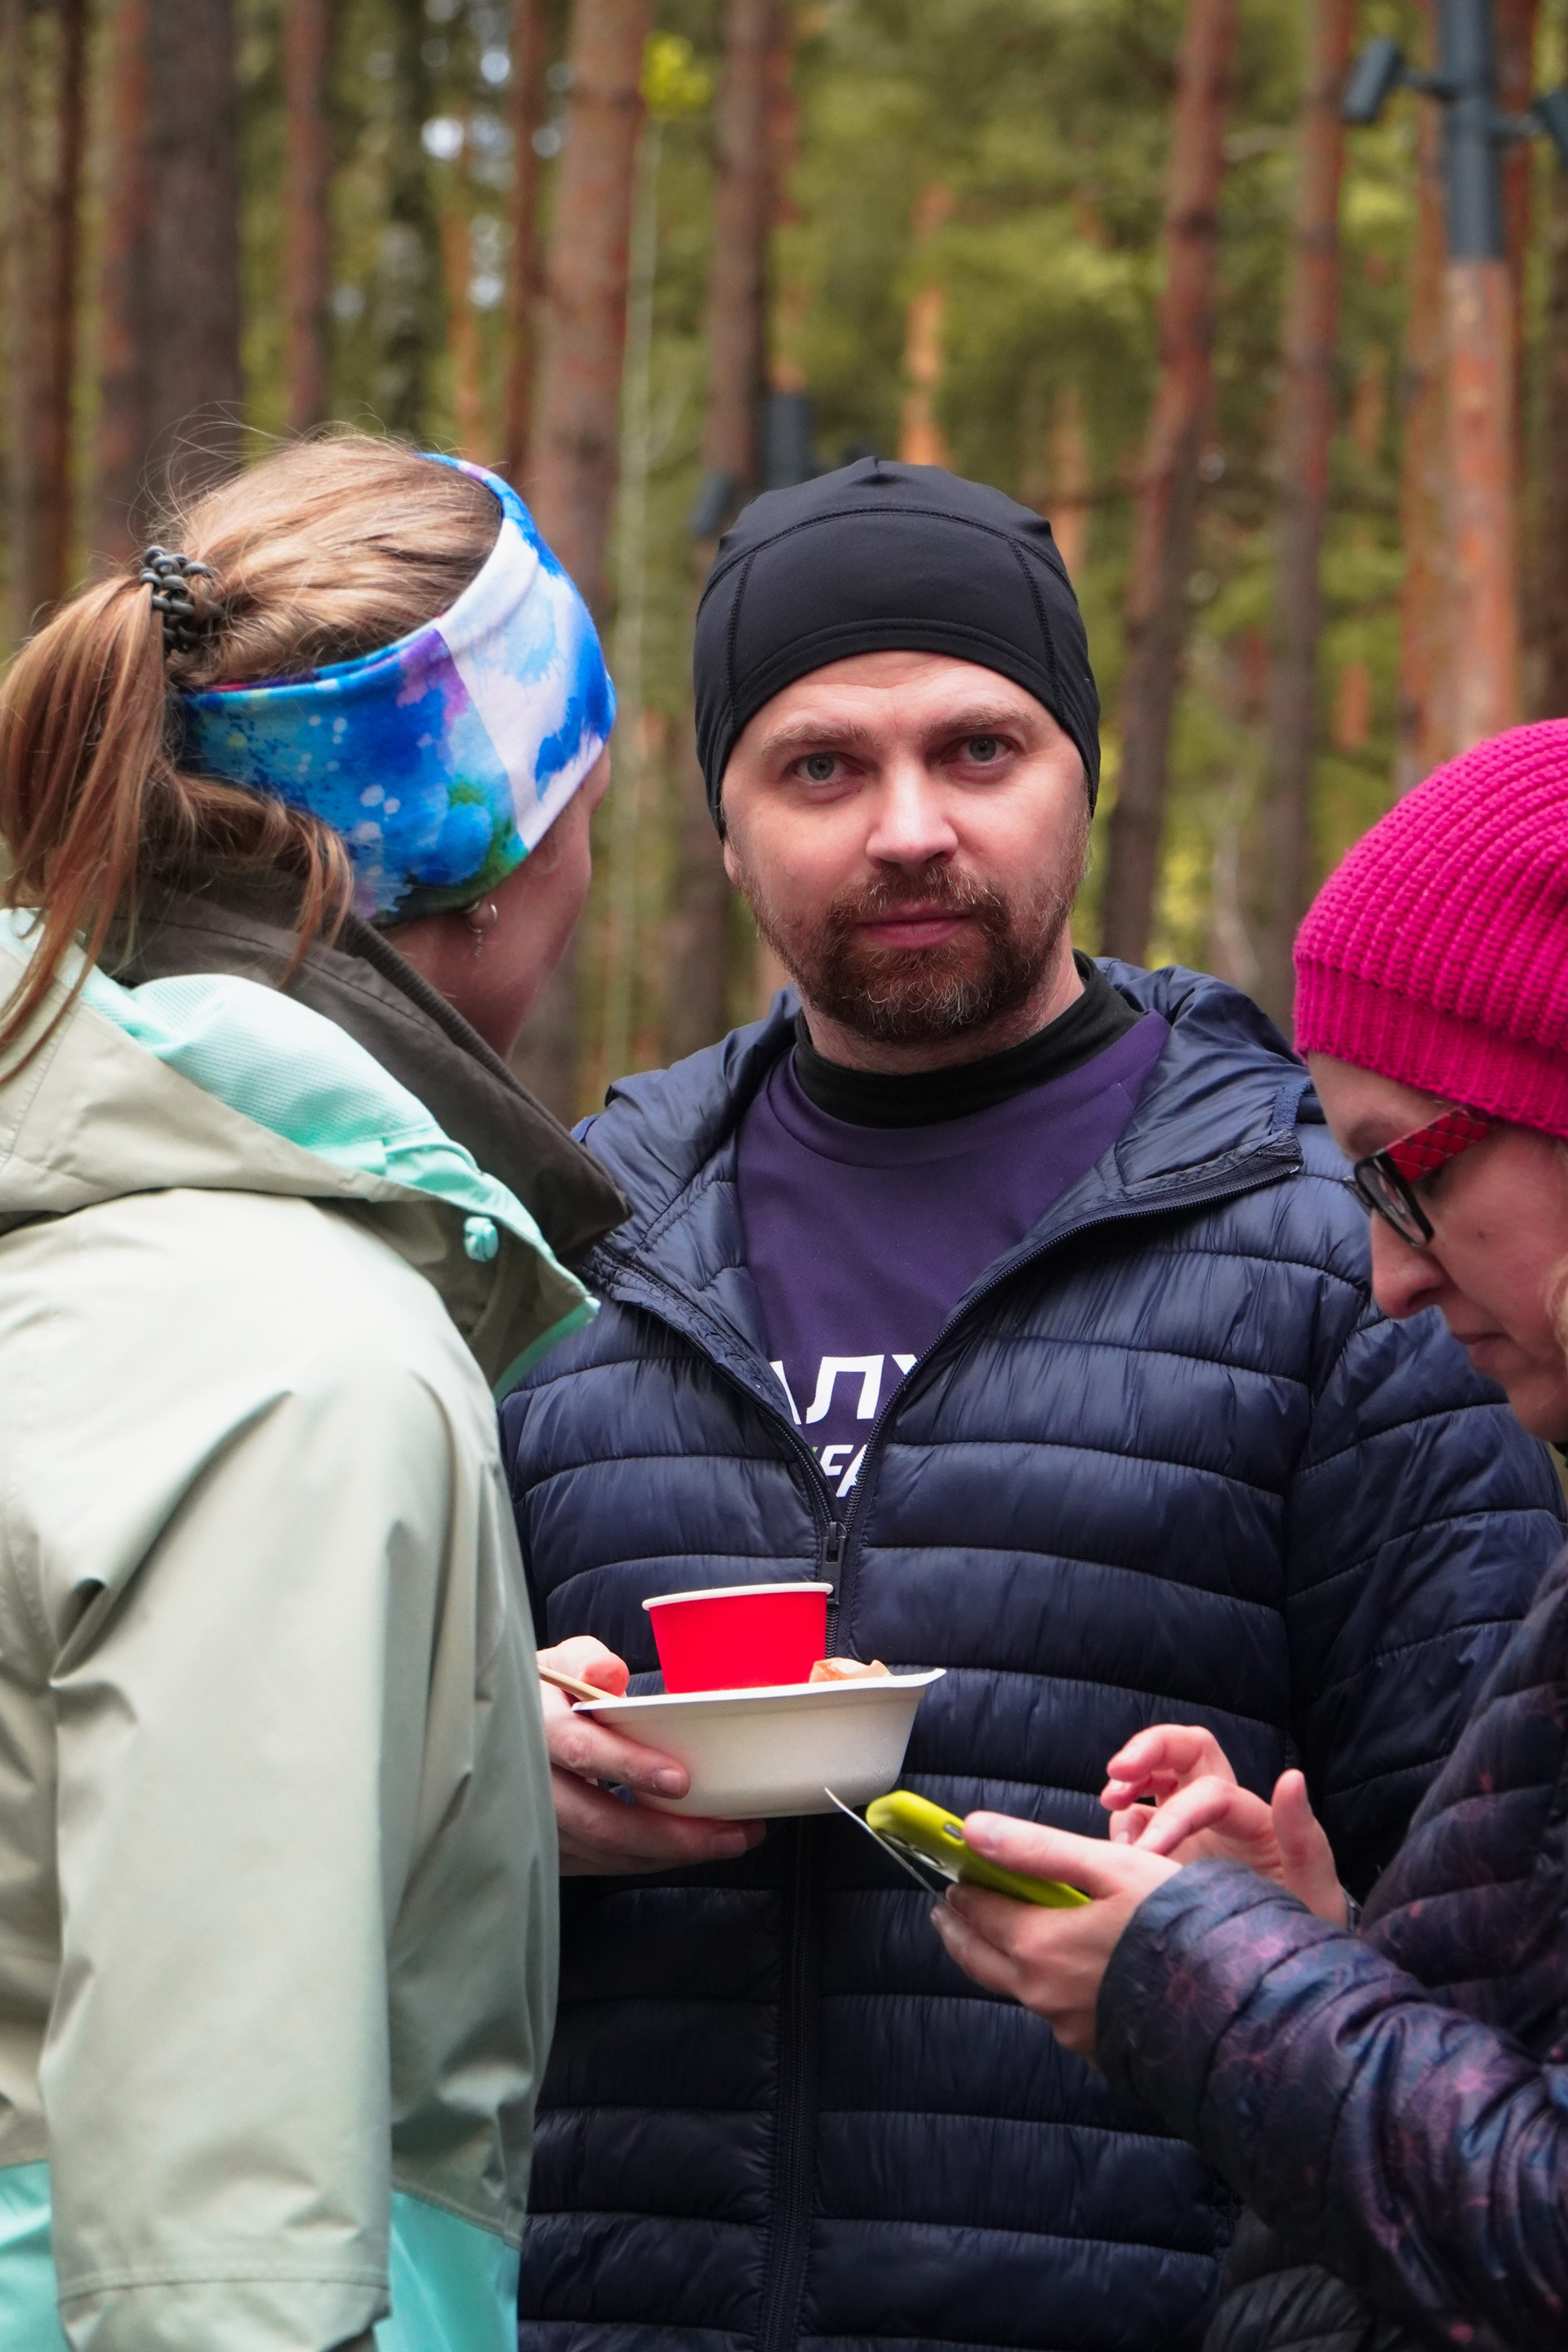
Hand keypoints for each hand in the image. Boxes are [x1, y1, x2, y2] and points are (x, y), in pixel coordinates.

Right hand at [540, 1637, 764, 1875]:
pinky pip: (601, 1865)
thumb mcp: (560, 1663)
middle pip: (598, 1822)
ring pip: (604, 1852)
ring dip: (668, 1854)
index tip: (680, 1780)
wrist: (510, 1732)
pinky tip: (687, 1848)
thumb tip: (606, 1674)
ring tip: (727, 1840)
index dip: (629, 1767)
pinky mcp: (550, 1849)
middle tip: (728, 1832)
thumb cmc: (548, 1695)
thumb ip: (585, 1661)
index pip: (580, 1750)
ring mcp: (536, 1824)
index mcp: (535, 1727)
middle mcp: (530, 1784)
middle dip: (668, 1835)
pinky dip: (648, 1860)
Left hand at [929, 1813, 1175, 2059]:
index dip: (964, 1887)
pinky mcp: (1094, 2049)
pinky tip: (1054, 1973)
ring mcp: (1067, 2028)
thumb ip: (1037, 1848)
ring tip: (993, 1935)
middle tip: (946, 1910)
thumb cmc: (1176, 1924)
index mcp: (1038, 1945)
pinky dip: (1040, 1988)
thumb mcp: (1111, 1866)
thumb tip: (972, 1830)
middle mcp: (1042, 1993)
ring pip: (1015, 1988)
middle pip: (980, 1958)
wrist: (1232, 2003)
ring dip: (996, 1958)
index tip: (953, 1873)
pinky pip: (1052, 2014)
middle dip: (959, 1929)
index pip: (979, 1911)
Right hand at [1102, 1724, 1345, 1923]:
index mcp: (1255, 1819)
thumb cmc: (1305, 1927)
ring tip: (1109, 1802)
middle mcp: (1222, 1814)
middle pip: (1187, 1749)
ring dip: (1130, 1777)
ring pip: (1158, 1775)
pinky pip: (1138, 1819)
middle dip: (1149, 1748)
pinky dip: (1121, 1823)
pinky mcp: (1169, 1851)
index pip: (1211, 1792)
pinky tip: (1118, 1851)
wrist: (1285, 1970)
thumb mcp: (1314, 1887)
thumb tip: (1291, 1777)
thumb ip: (1302, 1835)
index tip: (1147, 1854)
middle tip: (1117, 1771)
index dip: (1175, 1815)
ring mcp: (1193, 1829)